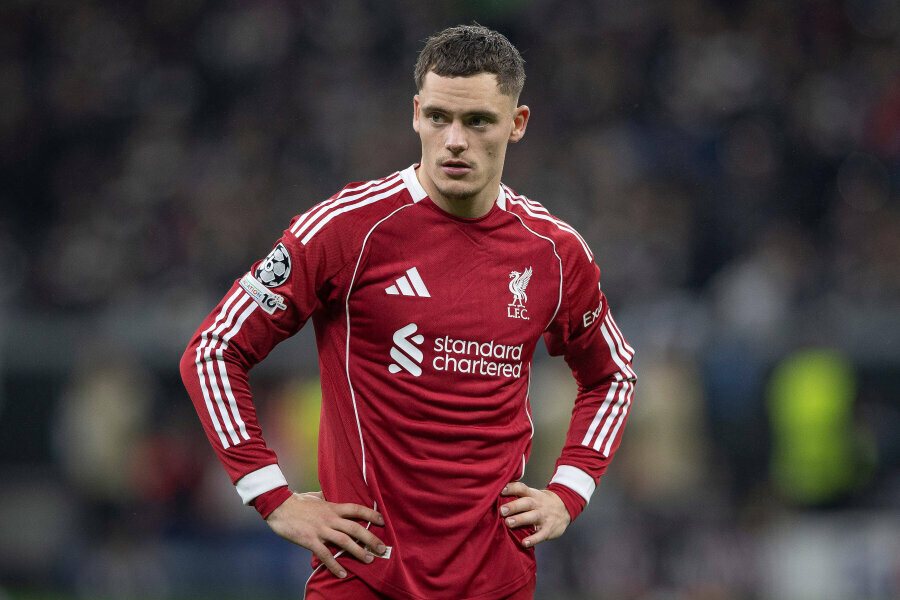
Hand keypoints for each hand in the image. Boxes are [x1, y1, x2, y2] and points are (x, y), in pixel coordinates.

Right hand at [265, 491, 386, 577]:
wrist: (278, 506)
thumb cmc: (297, 501)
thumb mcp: (316, 496)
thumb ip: (326, 497)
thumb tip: (331, 494)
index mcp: (332, 507)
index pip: (356, 509)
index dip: (370, 515)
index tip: (382, 521)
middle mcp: (330, 518)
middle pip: (355, 528)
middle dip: (370, 539)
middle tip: (382, 548)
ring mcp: (320, 530)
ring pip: (344, 541)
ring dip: (358, 552)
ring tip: (368, 560)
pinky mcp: (310, 540)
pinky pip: (325, 554)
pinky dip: (335, 565)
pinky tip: (342, 573)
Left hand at [500, 482, 570, 547]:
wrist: (565, 508)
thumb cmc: (541, 502)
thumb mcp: (533, 494)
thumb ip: (518, 495)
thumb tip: (495, 495)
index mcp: (532, 495)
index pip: (522, 488)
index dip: (512, 488)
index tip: (501, 489)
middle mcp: (538, 504)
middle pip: (526, 503)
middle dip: (514, 506)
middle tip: (501, 510)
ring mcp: (544, 517)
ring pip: (533, 517)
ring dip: (520, 520)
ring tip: (508, 523)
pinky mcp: (548, 529)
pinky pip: (541, 535)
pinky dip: (533, 539)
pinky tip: (524, 543)